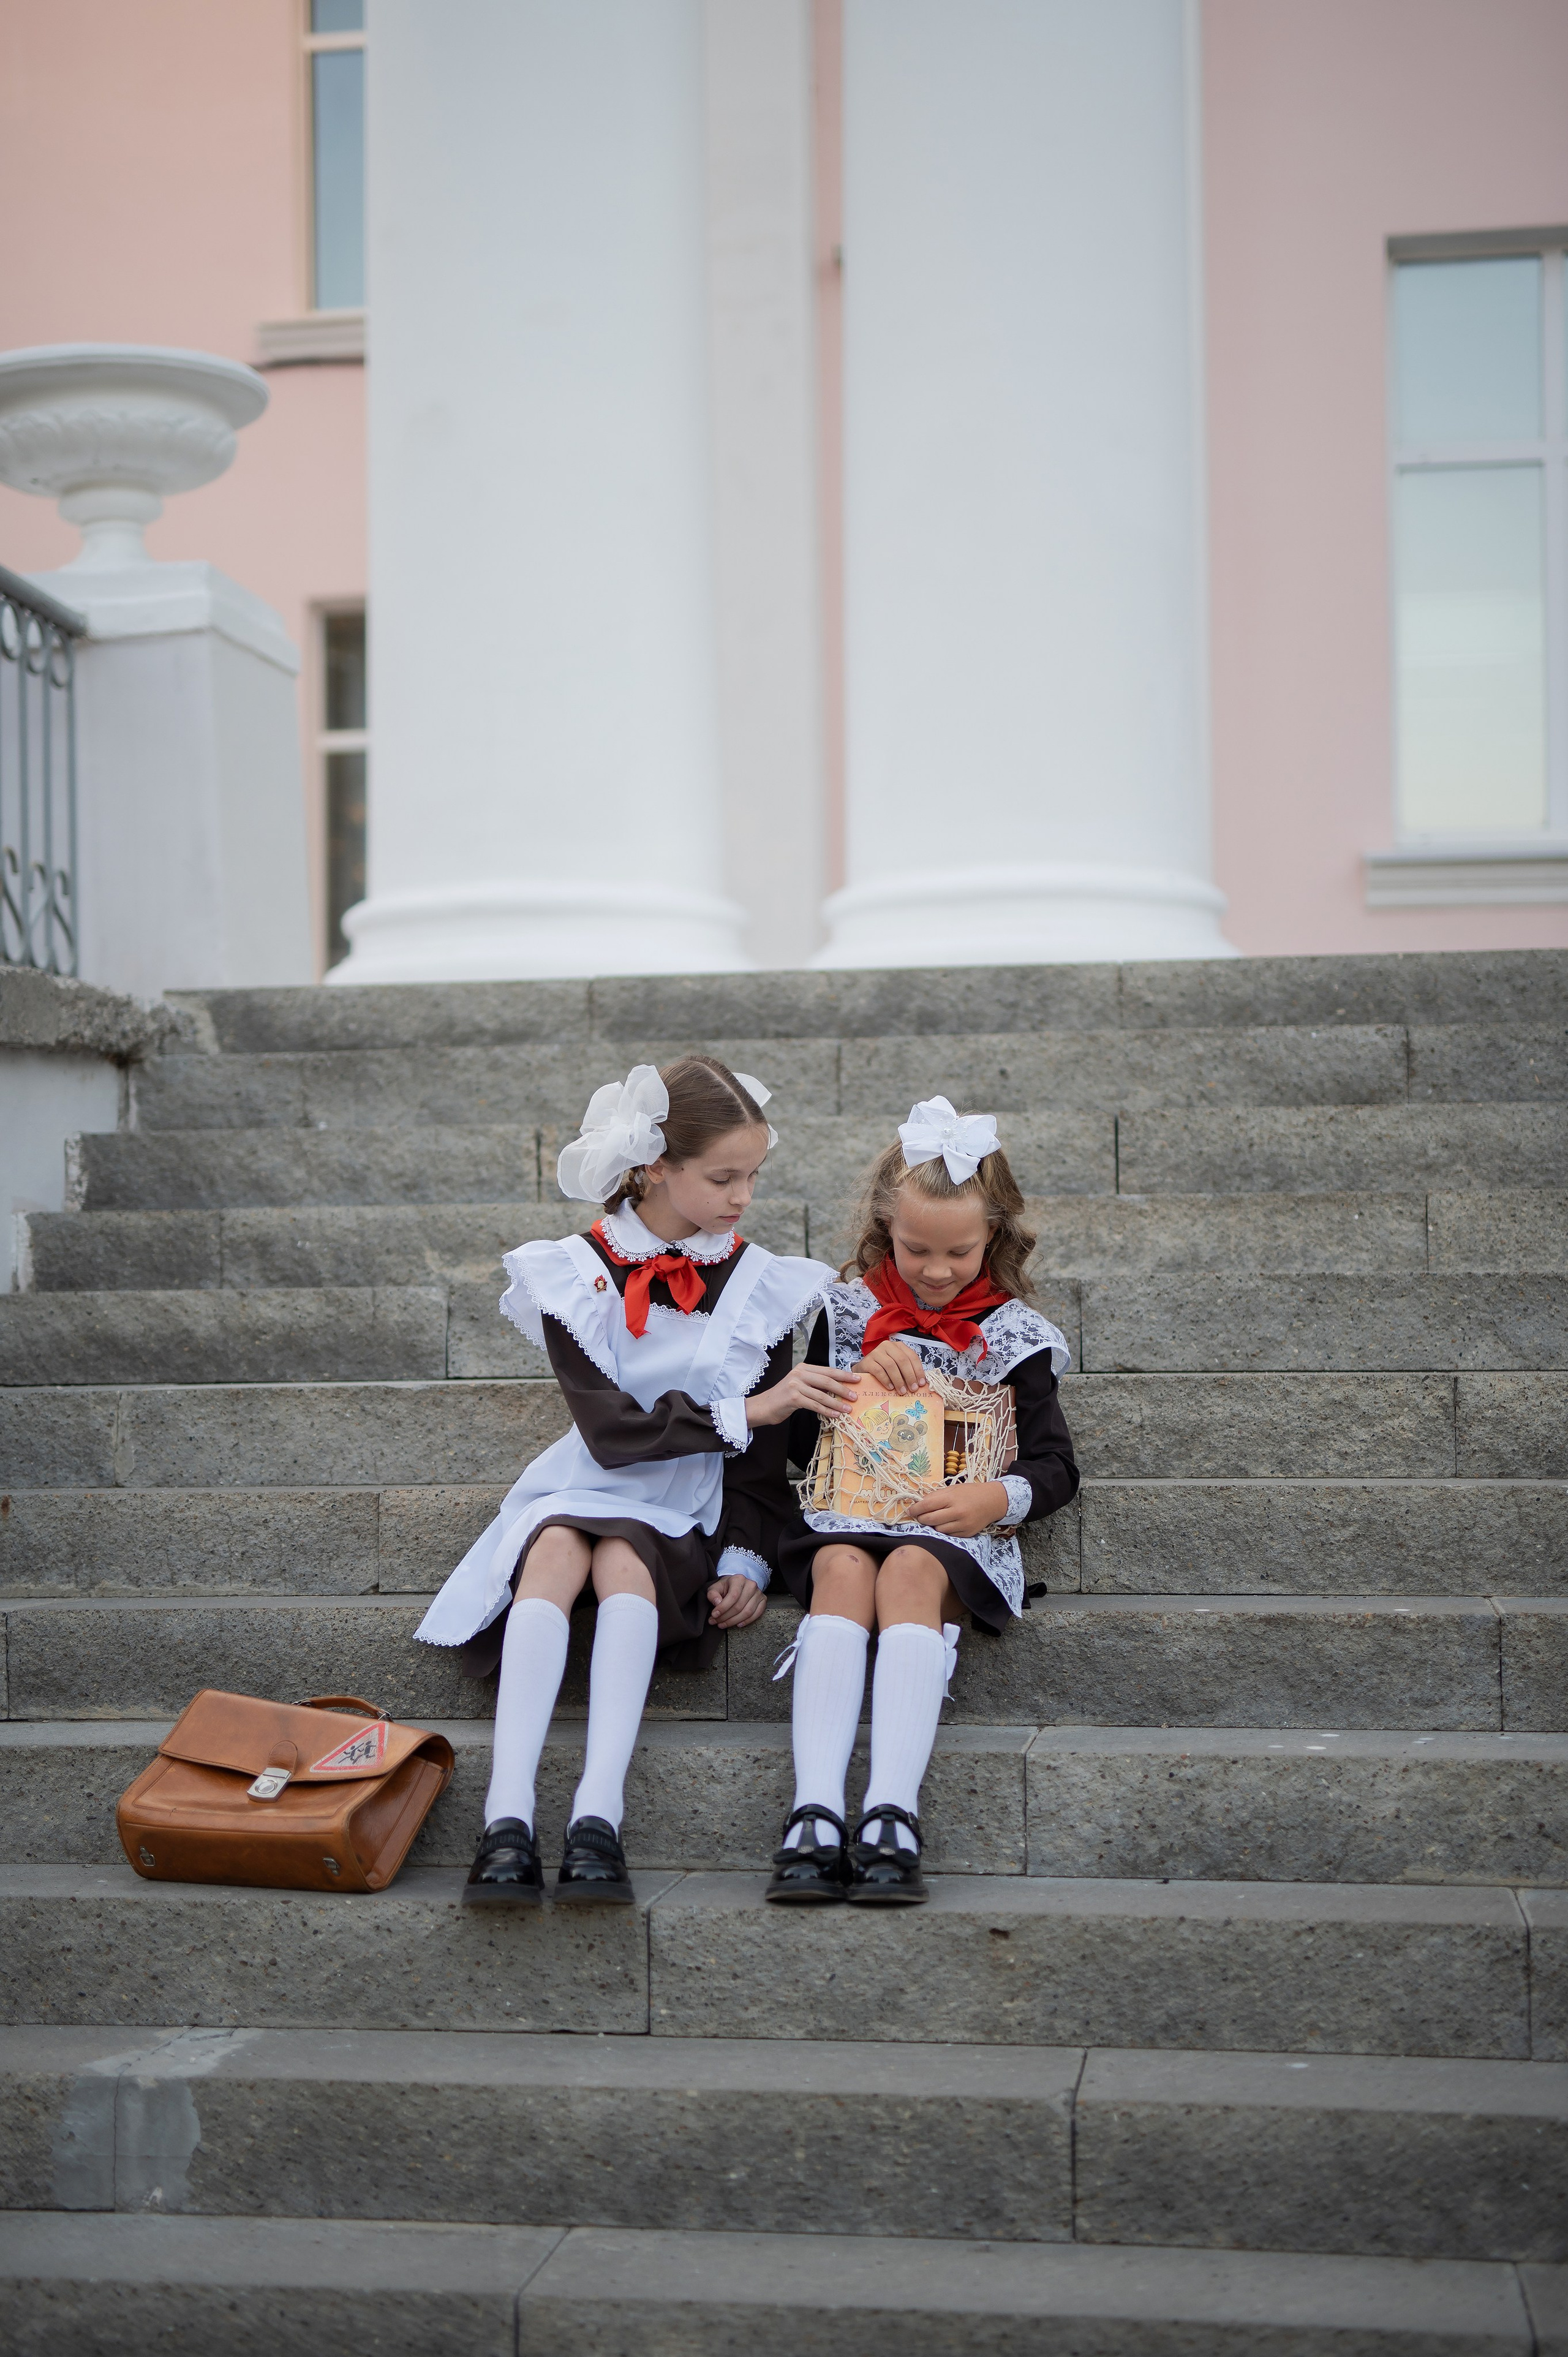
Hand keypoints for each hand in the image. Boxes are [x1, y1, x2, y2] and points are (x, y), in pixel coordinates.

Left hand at [706, 1573, 766, 1627]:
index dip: (723, 1608)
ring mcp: (758, 1593)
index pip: (732, 1596)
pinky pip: (756, 1614)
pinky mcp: (763, 1600)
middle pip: (739, 1606)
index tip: (714, 1615)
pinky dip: (747, 1621)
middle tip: (716, 1622)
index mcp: (739, 1579)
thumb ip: (713, 1594)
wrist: (737, 1585)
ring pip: (747, 1612)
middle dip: (726, 1617)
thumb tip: (717, 1603)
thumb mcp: (715, 1588)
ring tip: (723, 1624)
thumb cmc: (726, 1587)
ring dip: (734, 1621)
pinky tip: (737, 1624)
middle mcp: (751, 1585)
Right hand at [745, 1362, 860, 1426]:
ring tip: (848, 1409)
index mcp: (804, 1368)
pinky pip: (815, 1405)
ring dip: (837, 1403)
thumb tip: (838, 1389)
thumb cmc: (784, 1398)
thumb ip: (815, 1384)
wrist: (763, 1406)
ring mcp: (795, 1385)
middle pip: (827, 1380)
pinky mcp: (793, 1398)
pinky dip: (827, 1410)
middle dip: (843, 1389)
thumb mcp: (800, 1385)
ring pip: (822, 1395)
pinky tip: (835, 1415)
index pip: (828, 1370)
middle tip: (855, 1396)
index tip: (857, 1379)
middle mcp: (799, 1373)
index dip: (844, 1375)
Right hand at [855, 1341, 926, 1393]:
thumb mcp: (897, 1367)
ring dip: (898, 1380)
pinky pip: (879, 1371)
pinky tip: (890, 1387)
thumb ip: (907, 1371)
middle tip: (913, 1389)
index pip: (912, 1356)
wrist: (864, 1370)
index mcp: (898, 1346)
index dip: (918, 1370)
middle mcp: (887, 1346)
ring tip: (902, 1391)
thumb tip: (919, 1383)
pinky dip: (886, 1380)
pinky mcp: (867, 1361)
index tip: (921, 1383)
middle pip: (902, 1360)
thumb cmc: (883, 1369)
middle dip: (909, 1376)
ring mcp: (876, 1352)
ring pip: (891, 1365)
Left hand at [910, 1480, 1008, 1537]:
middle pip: (930, 1519)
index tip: (910, 1510)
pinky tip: (946, 1524)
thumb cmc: (970, 1493)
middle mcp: (957, 1512)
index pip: (927, 1505)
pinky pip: (949, 1535)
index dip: (915, 1509)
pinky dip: (944, 1531)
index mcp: (952, 1498)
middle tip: (920, 1516)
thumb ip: (936, 1496)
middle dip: (921, 1519)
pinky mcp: (967, 1533)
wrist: (992, 1501)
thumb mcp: (953, 1489)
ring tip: (935, 1519)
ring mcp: (963, 1524)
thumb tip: (919, 1504)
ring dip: (933, 1525)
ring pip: (938, 1530)